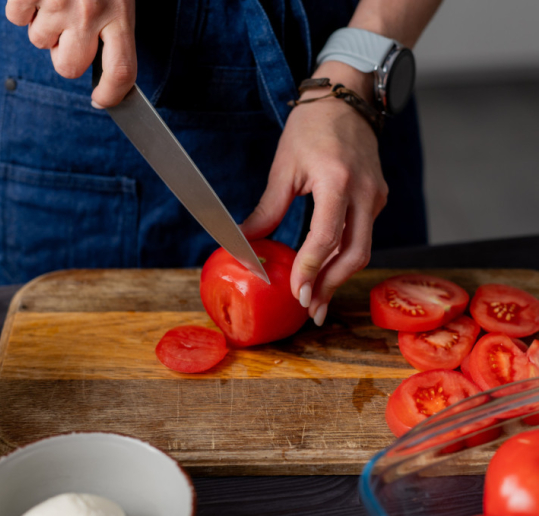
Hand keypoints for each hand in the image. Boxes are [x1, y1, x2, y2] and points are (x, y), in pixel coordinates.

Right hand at [5, 0, 135, 106]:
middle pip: (69, 67)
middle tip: (69, 34)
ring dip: (44, 27)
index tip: (102, 101)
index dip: (112, 95)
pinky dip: (22, 7)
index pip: (121, 72)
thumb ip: (112, 31)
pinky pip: (16, 17)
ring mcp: (56, 0)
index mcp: (120, 14)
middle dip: (65, 56)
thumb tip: (100, 71)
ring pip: (39, 42)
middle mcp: (90, 12)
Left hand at [241, 62, 387, 325]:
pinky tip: (328, 271)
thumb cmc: (312, 127)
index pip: (327, 237)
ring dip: (339, 277)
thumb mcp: (284, 167)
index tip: (296, 292)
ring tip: (317, 298)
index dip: (310, 268)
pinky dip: (344, 257)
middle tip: (310, 308)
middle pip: (355, 254)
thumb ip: (268, 209)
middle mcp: (364, 192)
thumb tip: (247, 241)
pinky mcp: (376, 199)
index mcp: (337, 181)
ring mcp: (375, 197)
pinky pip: (363, 236)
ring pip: (362, 249)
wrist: (346, 98)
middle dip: (331, 285)